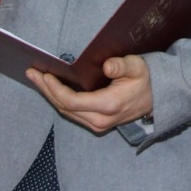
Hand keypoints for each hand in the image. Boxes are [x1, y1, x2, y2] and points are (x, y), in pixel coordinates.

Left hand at [26, 55, 152, 133]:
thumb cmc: (146, 78)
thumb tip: (107, 66)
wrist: (158, 97)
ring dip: (50, 95)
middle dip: (46, 90)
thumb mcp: (137, 67)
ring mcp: (98, 124)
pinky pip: (72, 112)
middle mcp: (100, 120)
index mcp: (108, 105)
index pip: (71, 101)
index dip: (55, 88)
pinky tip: (52, 89)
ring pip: (66, 112)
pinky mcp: (97, 123)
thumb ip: (122, 65)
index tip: (44, 74)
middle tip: (32, 73)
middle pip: (64, 107)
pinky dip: (60, 100)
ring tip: (37, 79)